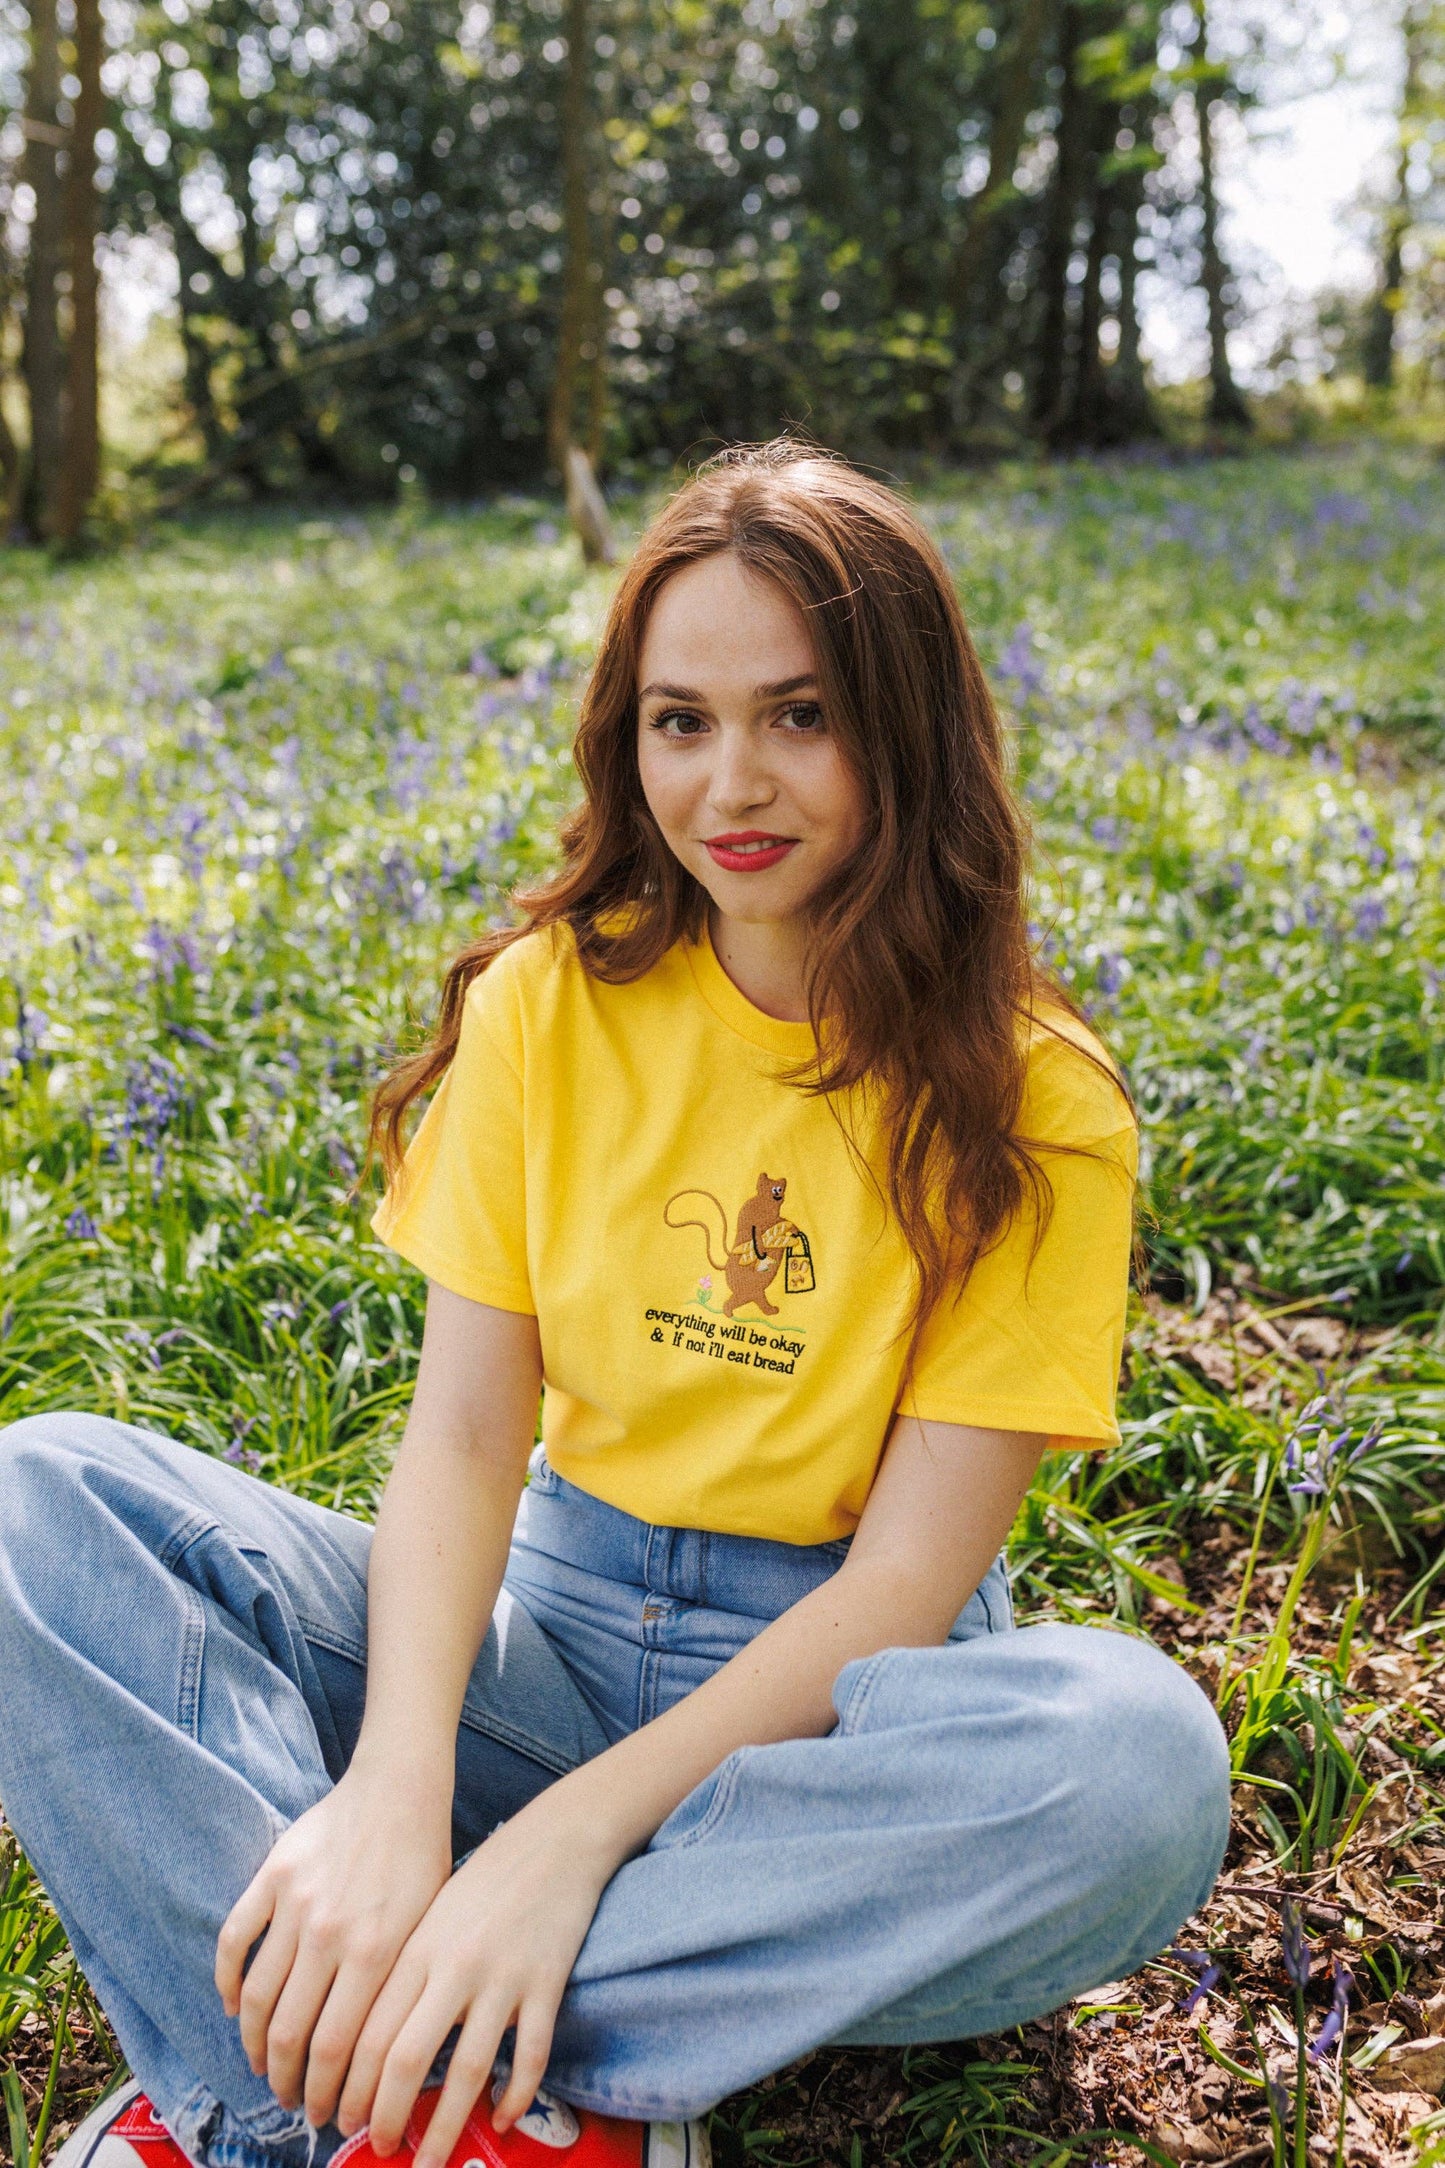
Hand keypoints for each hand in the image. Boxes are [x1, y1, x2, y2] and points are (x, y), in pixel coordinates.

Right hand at [214, 1761, 453, 2128]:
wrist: (400, 1788)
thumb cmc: (425, 1862)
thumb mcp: (428, 1929)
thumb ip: (400, 1989)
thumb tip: (385, 2061)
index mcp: (377, 1952)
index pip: (338, 2049)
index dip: (329, 2094)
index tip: (331, 2116)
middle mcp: (331, 1933)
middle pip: (291, 2035)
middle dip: (289, 2083)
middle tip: (293, 2103)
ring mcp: (295, 1905)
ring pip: (257, 1998)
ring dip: (255, 2046)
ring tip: (263, 2067)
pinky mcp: (271, 1877)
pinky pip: (233, 1941)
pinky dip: (227, 1982)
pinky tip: (235, 2009)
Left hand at [336, 1789, 611, 2167]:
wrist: (554, 1839)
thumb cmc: (482, 1880)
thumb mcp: (428, 1914)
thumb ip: (400, 1972)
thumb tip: (366, 2044)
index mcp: (416, 1948)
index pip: (368, 2034)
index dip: (349, 2088)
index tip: (340, 2120)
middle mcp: (454, 1966)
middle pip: (406, 2061)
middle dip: (385, 2116)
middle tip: (377, 2148)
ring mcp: (503, 1977)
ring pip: (468, 2071)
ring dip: (444, 2127)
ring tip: (427, 2163)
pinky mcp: (547, 1983)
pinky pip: (530, 2056)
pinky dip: (515, 2097)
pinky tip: (501, 2119)